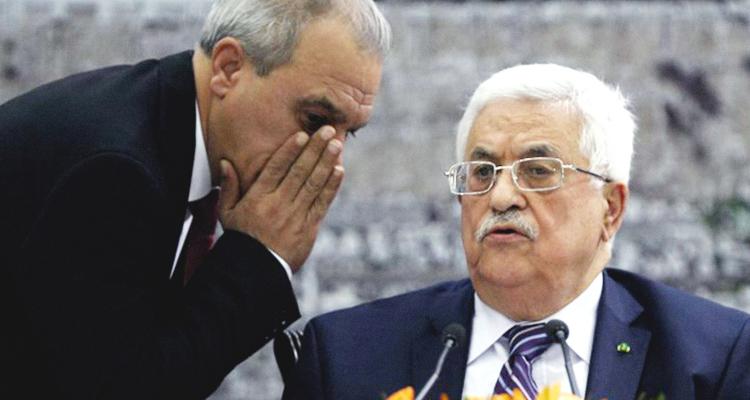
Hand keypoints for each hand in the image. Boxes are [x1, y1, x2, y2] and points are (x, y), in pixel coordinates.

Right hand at [218, 126, 343, 271]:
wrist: (255, 270)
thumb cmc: (241, 239)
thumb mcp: (228, 213)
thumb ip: (229, 186)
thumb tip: (226, 162)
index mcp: (258, 197)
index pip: (276, 168)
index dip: (291, 150)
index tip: (302, 134)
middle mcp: (278, 203)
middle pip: (299, 171)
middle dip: (315, 149)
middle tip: (328, 131)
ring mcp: (295, 215)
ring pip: (314, 184)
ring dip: (327, 162)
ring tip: (337, 144)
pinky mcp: (309, 228)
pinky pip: (322, 203)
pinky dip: (332, 186)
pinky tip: (339, 170)